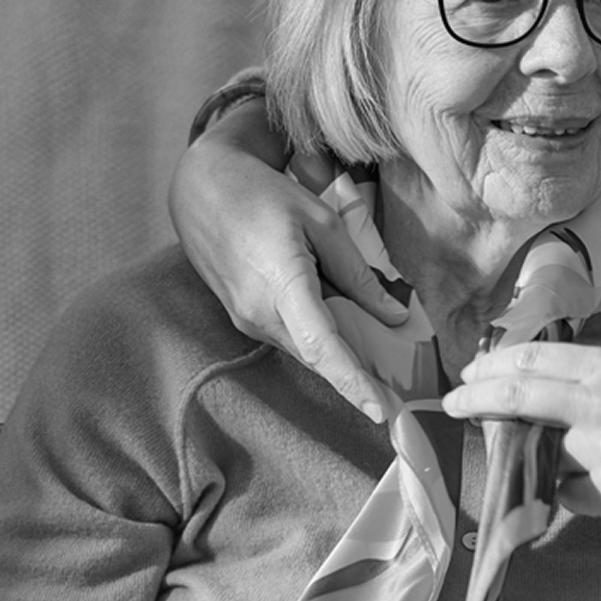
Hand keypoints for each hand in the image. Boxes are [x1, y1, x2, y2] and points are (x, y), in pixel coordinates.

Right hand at [167, 106, 405, 423]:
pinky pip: (290, 337)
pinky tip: (339, 322)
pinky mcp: (243, 319)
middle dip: (357, 374)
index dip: (352, 382)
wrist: (202, 189)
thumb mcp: (323, 223)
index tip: (380, 411)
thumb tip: (394, 316)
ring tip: (375, 349)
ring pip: (304, 350)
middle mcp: (259, 313)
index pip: (321, 347)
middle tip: (399, 387)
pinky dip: (317, 338)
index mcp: (282, 285)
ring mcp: (246, 320)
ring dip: (337, 353)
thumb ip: (357, 274)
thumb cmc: (265, 196)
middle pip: (318, 357)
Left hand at [441, 341, 600, 583]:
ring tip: (510, 446)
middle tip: (453, 399)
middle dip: (478, 396)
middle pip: (520, 393)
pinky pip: (560, 489)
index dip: (496, 364)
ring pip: (535, 445)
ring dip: (519, 448)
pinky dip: (560, 490)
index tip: (471, 371)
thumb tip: (543, 391)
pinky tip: (579, 490)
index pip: (538, 358)